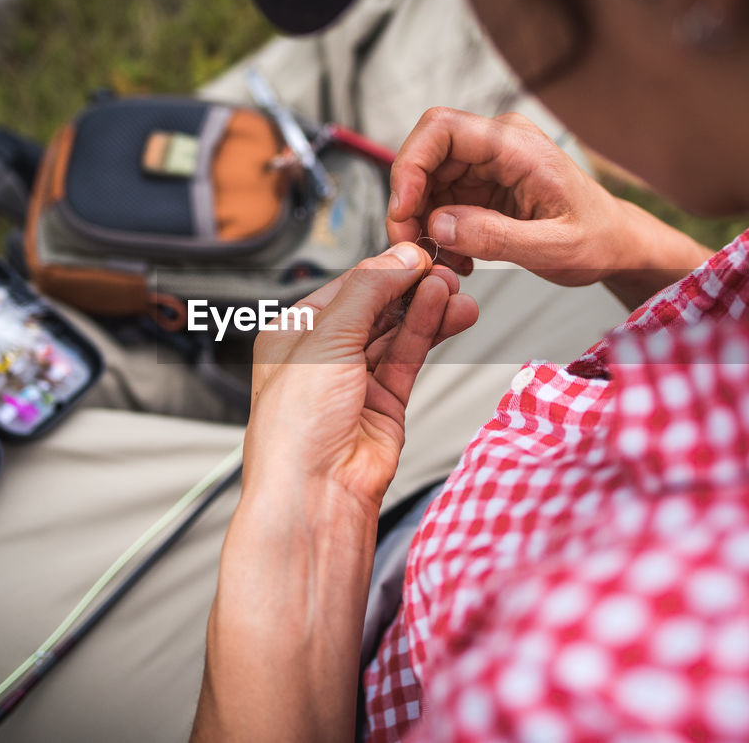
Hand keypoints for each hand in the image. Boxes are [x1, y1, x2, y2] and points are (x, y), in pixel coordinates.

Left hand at [244, 242, 477, 510]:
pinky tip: (447, 312)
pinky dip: (429, 332)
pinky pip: (409, 357)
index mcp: (294, 334)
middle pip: (375, 306)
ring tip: (455, 290)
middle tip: (444, 269)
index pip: (346, 287)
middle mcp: (324, 357)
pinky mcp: (386, 403)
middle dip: (410, 286)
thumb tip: (400, 259)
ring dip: (427, 308)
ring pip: (397, 330)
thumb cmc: (295, 430)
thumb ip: (367, 293)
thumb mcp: (325, 341)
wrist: (315, 495)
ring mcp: (357, 380)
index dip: (383, 268)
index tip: (417, 253)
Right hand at [387, 108, 711, 304]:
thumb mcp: (554, 247)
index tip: (404, 211)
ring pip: (427, 181)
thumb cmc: (598, 240)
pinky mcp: (481, 186)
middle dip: (409, 203)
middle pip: (425, 156)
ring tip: (442, 260)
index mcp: (516, 145)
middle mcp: (496, 145)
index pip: (441, 129)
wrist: (617, 245)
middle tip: (413, 248)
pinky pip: (440, 201)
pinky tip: (457, 257)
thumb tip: (439, 225)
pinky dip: (438, 231)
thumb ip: (497, 237)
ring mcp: (486, 164)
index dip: (410, 165)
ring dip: (422, 222)